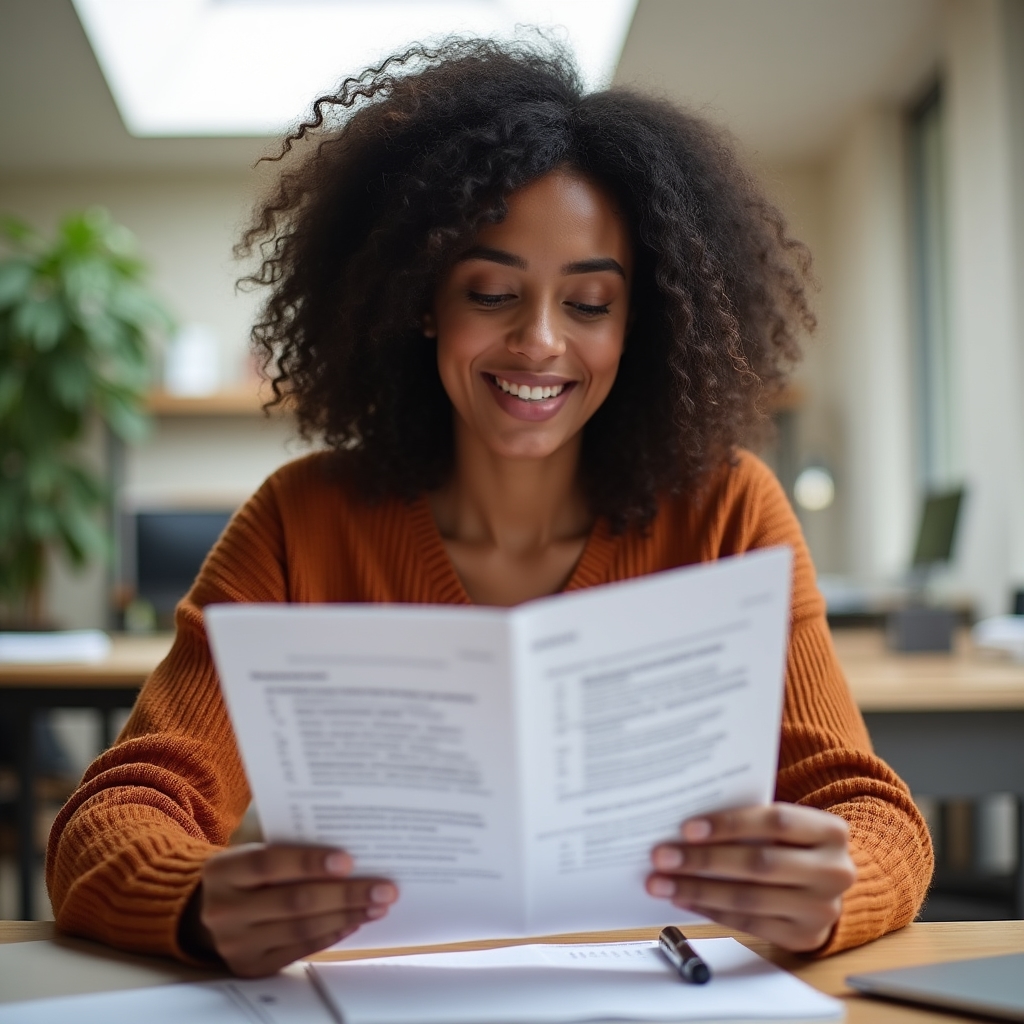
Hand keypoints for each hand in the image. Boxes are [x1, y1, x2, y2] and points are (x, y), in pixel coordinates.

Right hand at [182, 843, 397, 975]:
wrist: (208, 911)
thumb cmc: (245, 872)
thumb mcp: (251, 850)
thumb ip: (287, 844)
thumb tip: (346, 838)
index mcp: (222, 871)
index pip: (268, 864)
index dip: (309, 862)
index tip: (348, 860)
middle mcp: (224, 910)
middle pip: (293, 901)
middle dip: (345, 894)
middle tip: (383, 888)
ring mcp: (236, 943)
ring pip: (301, 928)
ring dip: (346, 915)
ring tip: (378, 905)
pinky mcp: (251, 966)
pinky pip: (300, 949)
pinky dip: (332, 933)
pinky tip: (355, 920)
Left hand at [645, 803, 855, 951]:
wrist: (828, 884)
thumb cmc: (792, 843)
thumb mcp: (787, 826)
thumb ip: (751, 820)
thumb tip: (686, 827)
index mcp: (831, 831)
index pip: (776, 821)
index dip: (729, 824)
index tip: (687, 829)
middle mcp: (835, 871)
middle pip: (759, 863)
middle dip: (703, 860)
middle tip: (662, 856)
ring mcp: (823, 909)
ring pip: (750, 898)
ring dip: (698, 890)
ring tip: (661, 882)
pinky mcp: (805, 937)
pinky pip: (749, 923)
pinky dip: (711, 910)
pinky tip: (684, 899)